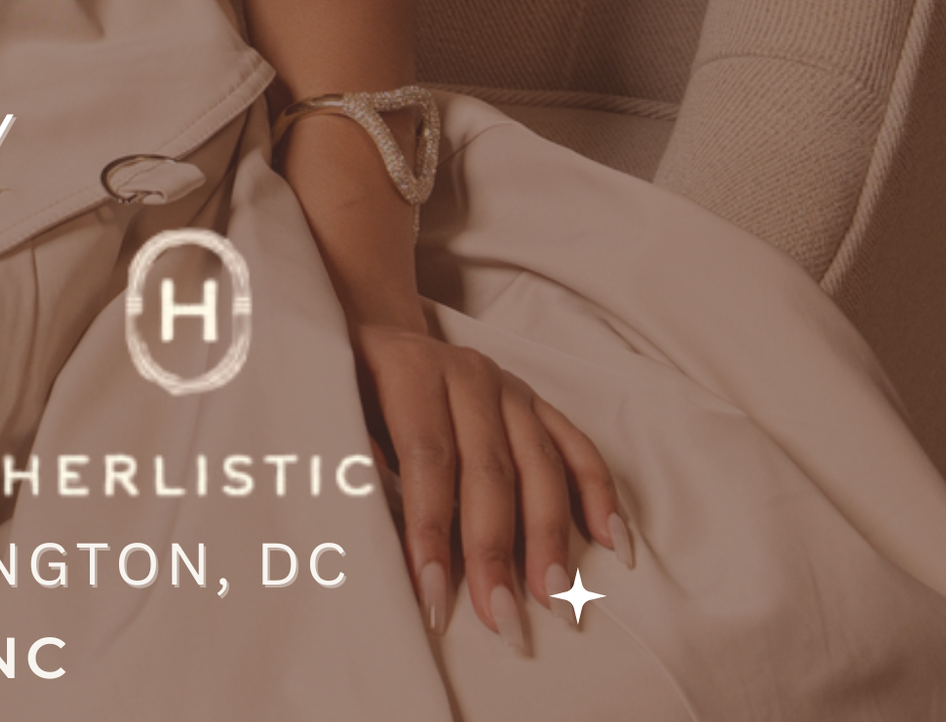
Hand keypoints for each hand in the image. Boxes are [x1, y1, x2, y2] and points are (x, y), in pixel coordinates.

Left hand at [349, 317, 628, 648]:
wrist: (377, 326)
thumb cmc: (349, 382)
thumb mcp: (332, 404)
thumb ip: (348, 454)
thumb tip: (359, 520)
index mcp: (410, 369)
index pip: (426, 457)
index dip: (430, 528)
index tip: (434, 595)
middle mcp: (467, 374)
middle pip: (489, 469)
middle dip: (495, 550)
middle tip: (501, 618)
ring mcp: (508, 387)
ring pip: (539, 464)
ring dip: (550, 537)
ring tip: (555, 601)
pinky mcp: (537, 401)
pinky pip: (576, 447)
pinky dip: (599, 494)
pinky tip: (613, 545)